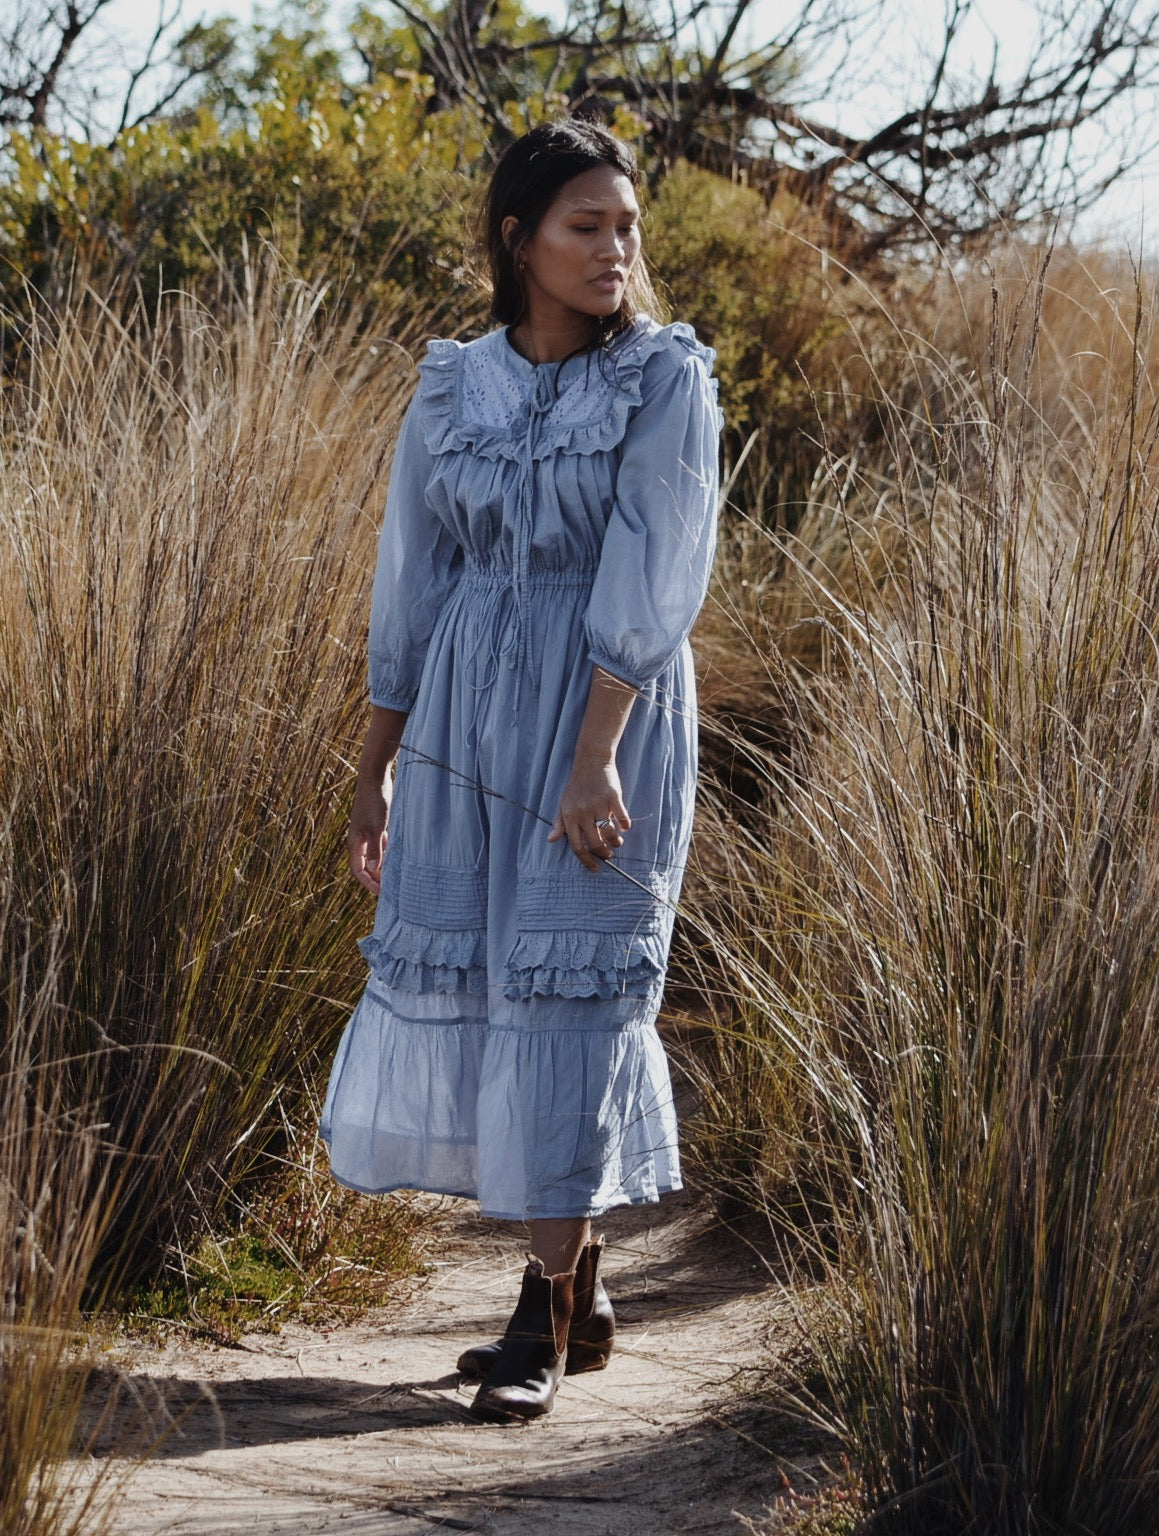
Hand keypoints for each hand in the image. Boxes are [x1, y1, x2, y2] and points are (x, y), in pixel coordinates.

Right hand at [347, 774, 392, 893]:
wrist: (375, 778)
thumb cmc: (374, 802)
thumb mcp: (377, 827)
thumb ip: (375, 849)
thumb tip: (374, 870)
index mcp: (355, 842)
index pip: (359, 871)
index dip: (369, 883)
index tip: (381, 893)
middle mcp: (360, 840)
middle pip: (367, 865)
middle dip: (377, 878)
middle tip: (391, 889)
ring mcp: (369, 832)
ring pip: (375, 855)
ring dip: (384, 866)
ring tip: (396, 877)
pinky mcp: (378, 825)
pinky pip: (382, 844)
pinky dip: (389, 853)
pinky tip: (399, 858)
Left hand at [548, 759, 630, 872]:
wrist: (591, 761)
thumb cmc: (577, 785)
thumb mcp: (564, 803)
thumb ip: (559, 823)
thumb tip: (551, 840)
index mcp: (569, 816)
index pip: (577, 845)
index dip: (586, 860)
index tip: (594, 868)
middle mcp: (583, 811)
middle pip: (595, 843)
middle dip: (604, 853)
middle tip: (609, 854)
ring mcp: (598, 804)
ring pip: (609, 832)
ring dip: (616, 841)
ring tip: (618, 841)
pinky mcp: (613, 796)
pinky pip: (622, 817)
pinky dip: (625, 825)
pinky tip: (625, 827)